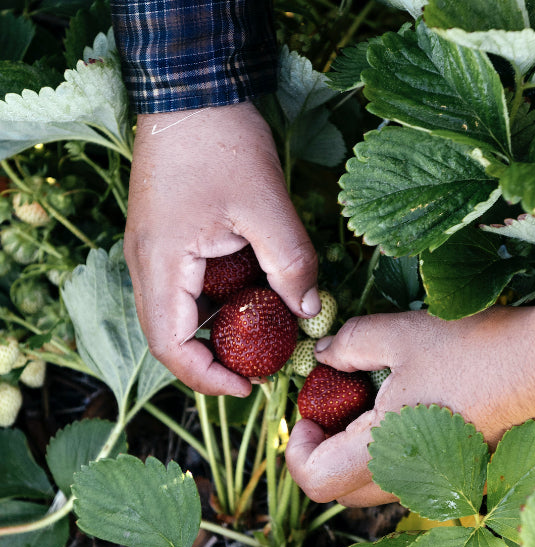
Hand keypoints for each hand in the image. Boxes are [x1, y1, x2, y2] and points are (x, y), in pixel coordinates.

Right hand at [123, 101, 318, 395]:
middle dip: (213, 362)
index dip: (207, 378)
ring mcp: (152, 254)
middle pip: (170, 339)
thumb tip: (310, 312)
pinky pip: (184, 292)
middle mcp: (147, 266)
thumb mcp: (268, 206)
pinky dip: (214, 307)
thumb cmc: (222, 143)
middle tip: (259, 368)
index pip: (171, 346)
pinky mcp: (165, 243)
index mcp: (162, 264)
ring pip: (177, 317)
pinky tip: (249, 298)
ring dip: (215, 335)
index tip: (248, 387)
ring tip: (261, 337)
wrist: (193, 94)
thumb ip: (291, 265)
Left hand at [285, 305, 534, 506]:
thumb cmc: (476, 351)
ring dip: (357, 452)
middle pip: (340, 489)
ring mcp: (438, 485)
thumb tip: (323, 356)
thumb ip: (348, 345)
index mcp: (383, 454)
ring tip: (372, 401)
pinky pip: (408, 477)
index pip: (315, 481)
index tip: (307, 414)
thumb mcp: (400, 335)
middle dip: (324, 451)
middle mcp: (408, 482)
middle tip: (333, 405)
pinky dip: (392, 452)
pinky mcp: (460, 476)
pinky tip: (409, 407)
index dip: (297, 450)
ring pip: (375, 486)